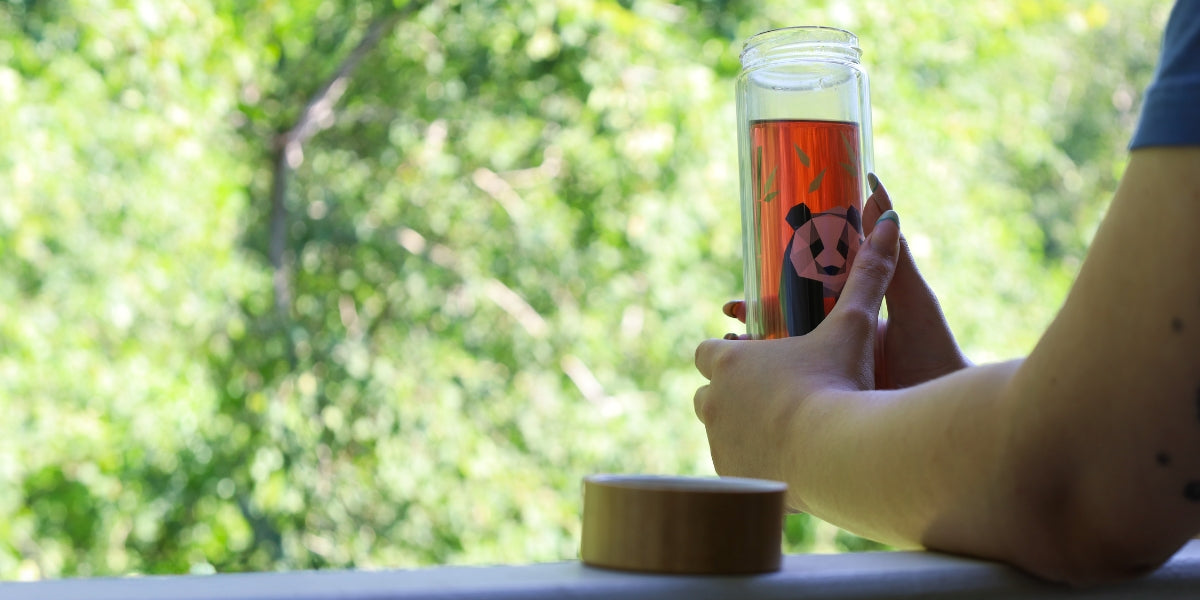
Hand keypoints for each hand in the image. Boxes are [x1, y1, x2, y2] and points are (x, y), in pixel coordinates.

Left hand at [694, 213, 900, 495]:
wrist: (839, 456)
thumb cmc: (841, 383)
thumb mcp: (855, 327)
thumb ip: (868, 276)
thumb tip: (889, 219)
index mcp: (729, 360)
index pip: (708, 352)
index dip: (729, 356)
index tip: (754, 360)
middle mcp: (712, 400)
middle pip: (708, 393)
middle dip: (733, 395)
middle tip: (776, 399)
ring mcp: (717, 442)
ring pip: (719, 434)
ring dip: (743, 432)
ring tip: (786, 436)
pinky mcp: (731, 478)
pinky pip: (734, 471)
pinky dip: (755, 467)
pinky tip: (787, 466)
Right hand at [722, 174, 969, 388]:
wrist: (947, 413)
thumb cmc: (934, 355)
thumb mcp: (912, 301)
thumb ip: (891, 257)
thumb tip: (877, 192)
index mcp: (855, 317)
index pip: (809, 292)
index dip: (778, 284)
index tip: (751, 273)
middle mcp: (840, 345)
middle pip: (787, 324)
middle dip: (755, 318)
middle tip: (730, 311)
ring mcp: (832, 374)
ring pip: (782, 356)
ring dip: (754, 349)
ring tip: (733, 342)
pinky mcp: (827, 402)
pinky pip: (788, 387)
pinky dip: (764, 381)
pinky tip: (745, 380)